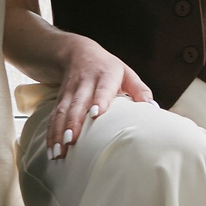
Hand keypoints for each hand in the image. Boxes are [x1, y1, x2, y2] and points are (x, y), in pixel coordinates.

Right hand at [49, 36, 150, 157]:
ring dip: (59, 132)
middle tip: (71, 142)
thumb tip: (153, 109)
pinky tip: (52, 150)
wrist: (77, 52)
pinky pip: (53, 117)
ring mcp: (70, 92)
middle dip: (72, 123)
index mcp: (105, 75)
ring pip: (61, 112)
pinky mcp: (60, 100)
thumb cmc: (108, 68)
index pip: (102, 88)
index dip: (98, 100)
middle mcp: (84, 83)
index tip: (95, 114)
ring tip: (59, 153)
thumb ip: (140, 90)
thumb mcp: (126, 73)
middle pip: (77, 103)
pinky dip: (51, 134)